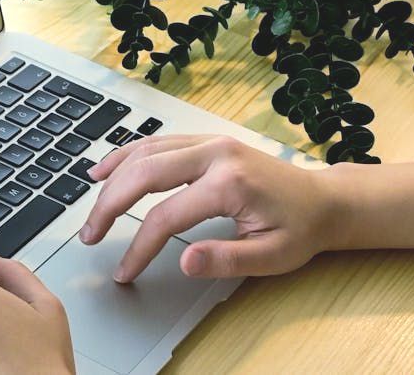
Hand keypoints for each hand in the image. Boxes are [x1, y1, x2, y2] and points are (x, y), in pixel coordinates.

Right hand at [80, 135, 339, 282]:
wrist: (323, 199)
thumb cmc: (300, 228)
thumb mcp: (272, 255)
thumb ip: (226, 259)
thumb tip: (185, 262)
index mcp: (229, 183)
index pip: (165, 217)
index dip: (138, 248)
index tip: (124, 271)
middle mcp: (214, 153)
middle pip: (144, 174)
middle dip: (110, 205)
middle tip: (91, 234)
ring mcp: (209, 141)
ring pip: (146, 151)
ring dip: (112, 176)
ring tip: (90, 203)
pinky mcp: (206, 141)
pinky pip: (158, 142)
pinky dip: (128, 154)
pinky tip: (109, 168)